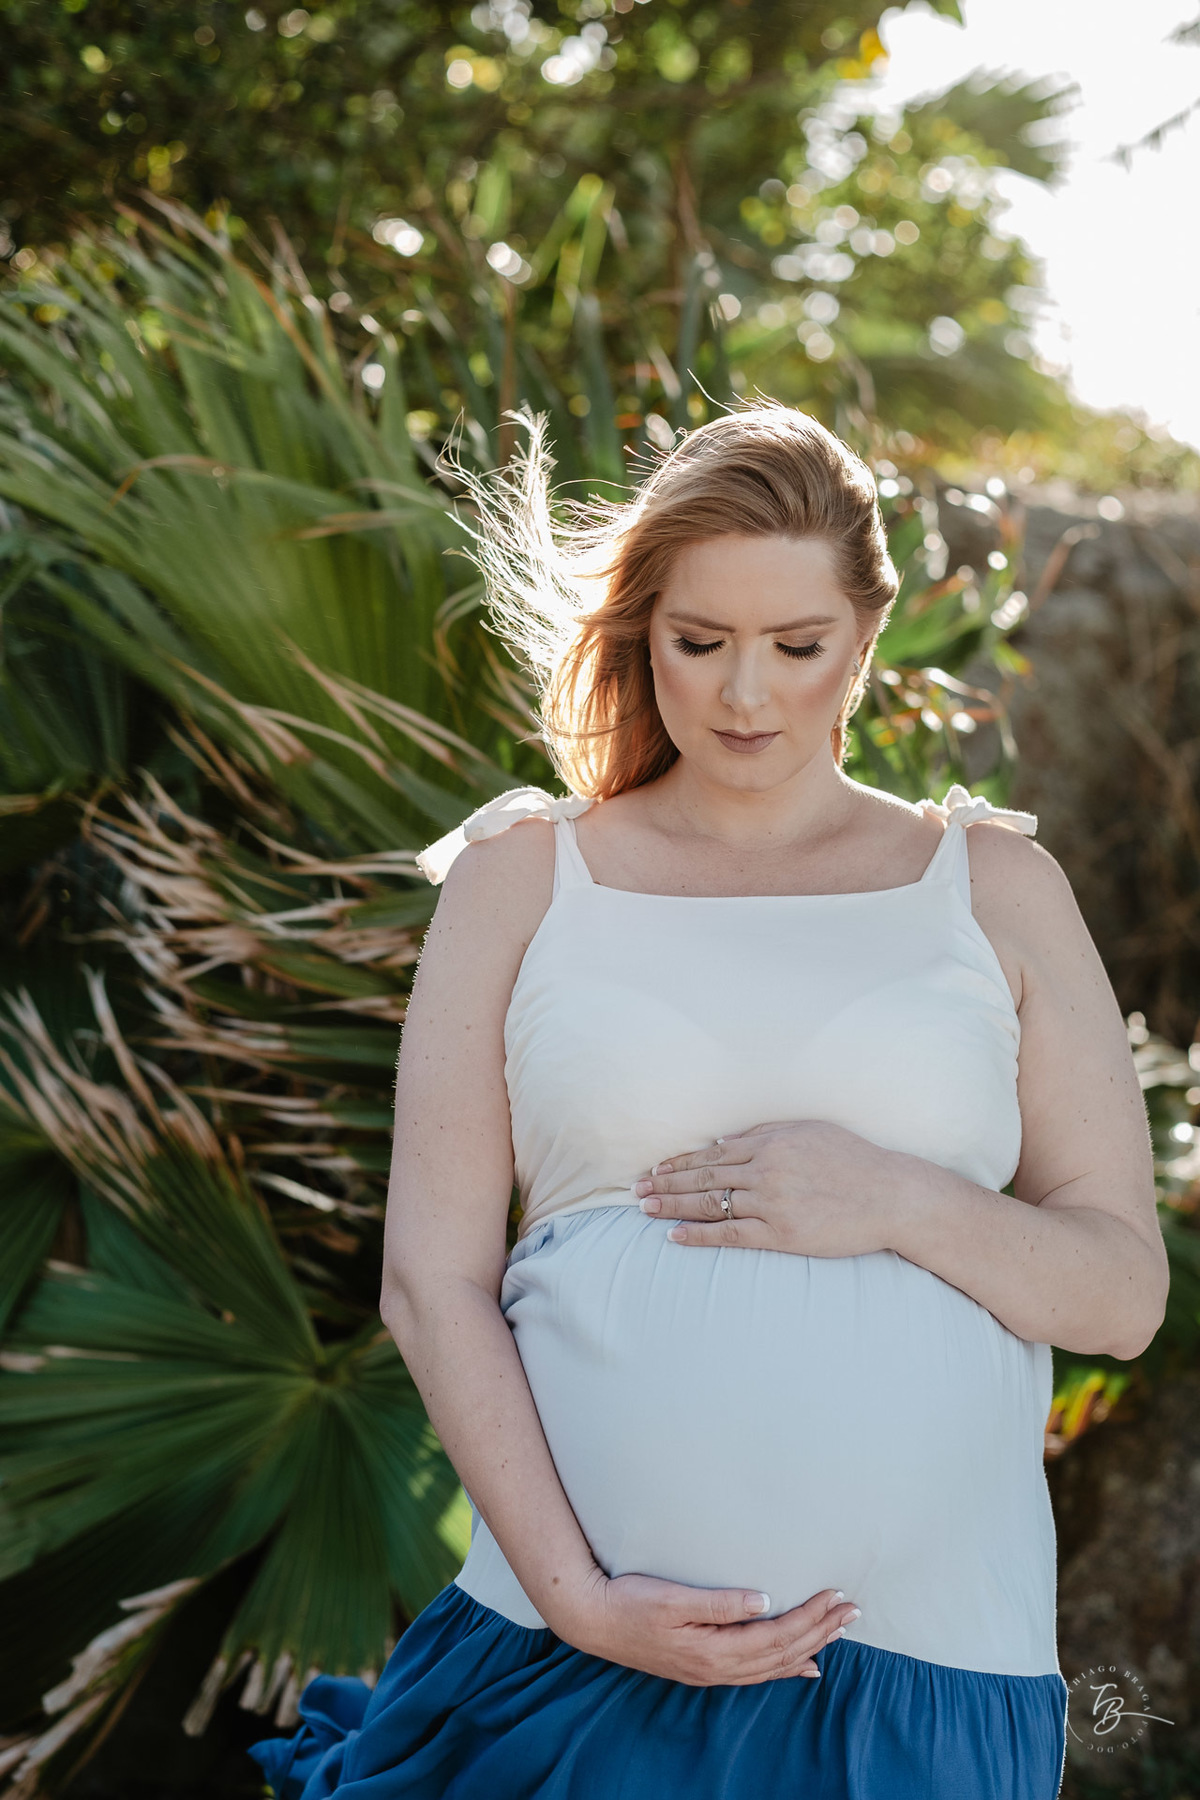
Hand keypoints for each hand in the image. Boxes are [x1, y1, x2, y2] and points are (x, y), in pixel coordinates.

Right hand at [557, 1568, 860, 1685]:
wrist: (593, 1620)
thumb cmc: (630, 1601)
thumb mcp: (673, 1597)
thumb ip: (720, 1603)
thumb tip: (765, 1601)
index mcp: (715, 1649)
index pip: (777, 1634)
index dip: (811, 1616)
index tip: (837, 1594)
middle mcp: (718, 1668)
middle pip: (783, 1653)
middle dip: (821, 1630)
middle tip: (853, 1610)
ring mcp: (711, 1672)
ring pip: (774, 1665)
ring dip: (809, 1647)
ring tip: (838, 1632)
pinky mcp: (704, 1668)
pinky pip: (756, 1673)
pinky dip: (785, 1668)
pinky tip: (803, 1667)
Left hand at [632, 1121, 897, 1255]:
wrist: (891, 1195)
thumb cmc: (854, 1161)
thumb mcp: (810, 1131)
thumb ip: (766, 1133)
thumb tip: (724, 1140)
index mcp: (771, 1142)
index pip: (712, 1153)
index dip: (679, 1162)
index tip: (655, 1169)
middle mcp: (765, 1169)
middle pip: (703, 1177)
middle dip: (665, 1183)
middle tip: (635, 1190)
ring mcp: (772, 1203)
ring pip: (710, 1204)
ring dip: (673, 1206)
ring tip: (645, 1210)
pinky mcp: (782, 1234)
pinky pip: (731, 1235)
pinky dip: (699, 1235)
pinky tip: (675, 1236)